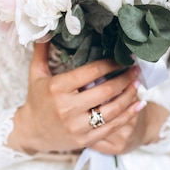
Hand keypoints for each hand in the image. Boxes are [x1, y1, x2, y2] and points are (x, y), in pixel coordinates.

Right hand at [13, 42, 144, 153]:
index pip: (91, 72)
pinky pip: (112, 127)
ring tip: (138, 84)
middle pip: (106, 90)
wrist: (30, 132)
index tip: (122, 58)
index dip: (110, 64)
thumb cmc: (36, 99)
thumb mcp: (35, 73)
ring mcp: (77, 126)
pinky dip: (128, 115)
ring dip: (129, 95)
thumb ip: (42, 51)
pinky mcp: (85, 140)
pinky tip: (138, 104)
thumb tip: (45, 29)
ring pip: (112, 110)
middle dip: (124, 78)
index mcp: (57, 88)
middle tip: (135, 69)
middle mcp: (67, 108)